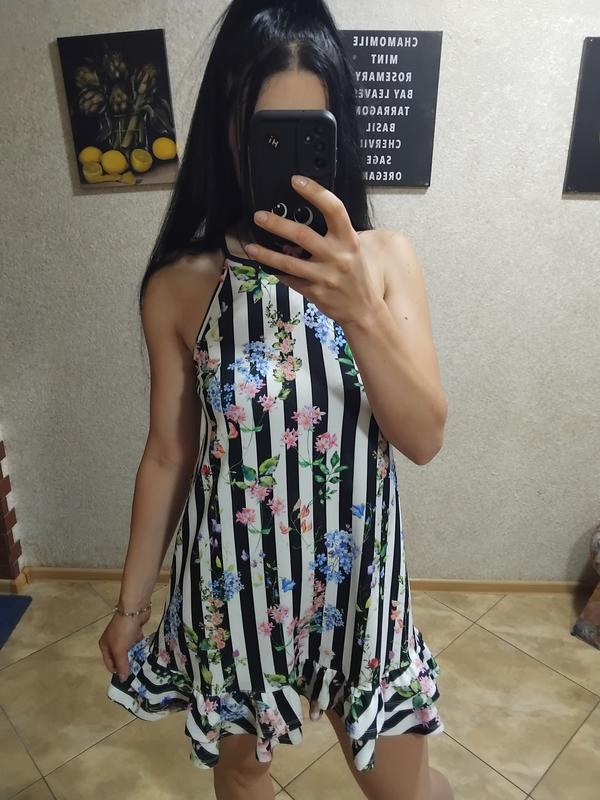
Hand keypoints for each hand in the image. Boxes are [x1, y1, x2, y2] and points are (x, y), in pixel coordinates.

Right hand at [98, 608, 150, 681]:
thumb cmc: (123, 630)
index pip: (110, 664)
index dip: (117, 672)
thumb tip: (122, 679)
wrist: (134, 609)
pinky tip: (148, 655)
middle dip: (128, 665)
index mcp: (105, 646)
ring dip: (136, 657)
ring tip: (144, 667)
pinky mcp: (134, 631)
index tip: (128, 679)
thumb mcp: (119, 650)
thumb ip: (121, 664)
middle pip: (120, 658)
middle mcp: (113, 641)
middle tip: (138, 675)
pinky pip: (137, 643)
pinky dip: (141, 648)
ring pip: (130, 651)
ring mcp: (124, 636)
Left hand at [246, 175, 382, 325]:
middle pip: (302, 235)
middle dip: (277, 224)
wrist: (362, 310)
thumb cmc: (356, 276)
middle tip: (260, 216)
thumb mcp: (354, 249)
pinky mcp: (313, 291)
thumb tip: (308, 215)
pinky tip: (264, 264)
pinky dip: (275, 271)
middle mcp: (337, 256)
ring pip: (288, 262)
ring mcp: (324, 275)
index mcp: (349, 240)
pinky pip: (289, 279)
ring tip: (250, 246)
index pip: (333, 209)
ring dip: (266, 253)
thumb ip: (336, 234)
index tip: (296, 181)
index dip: (315, 192)